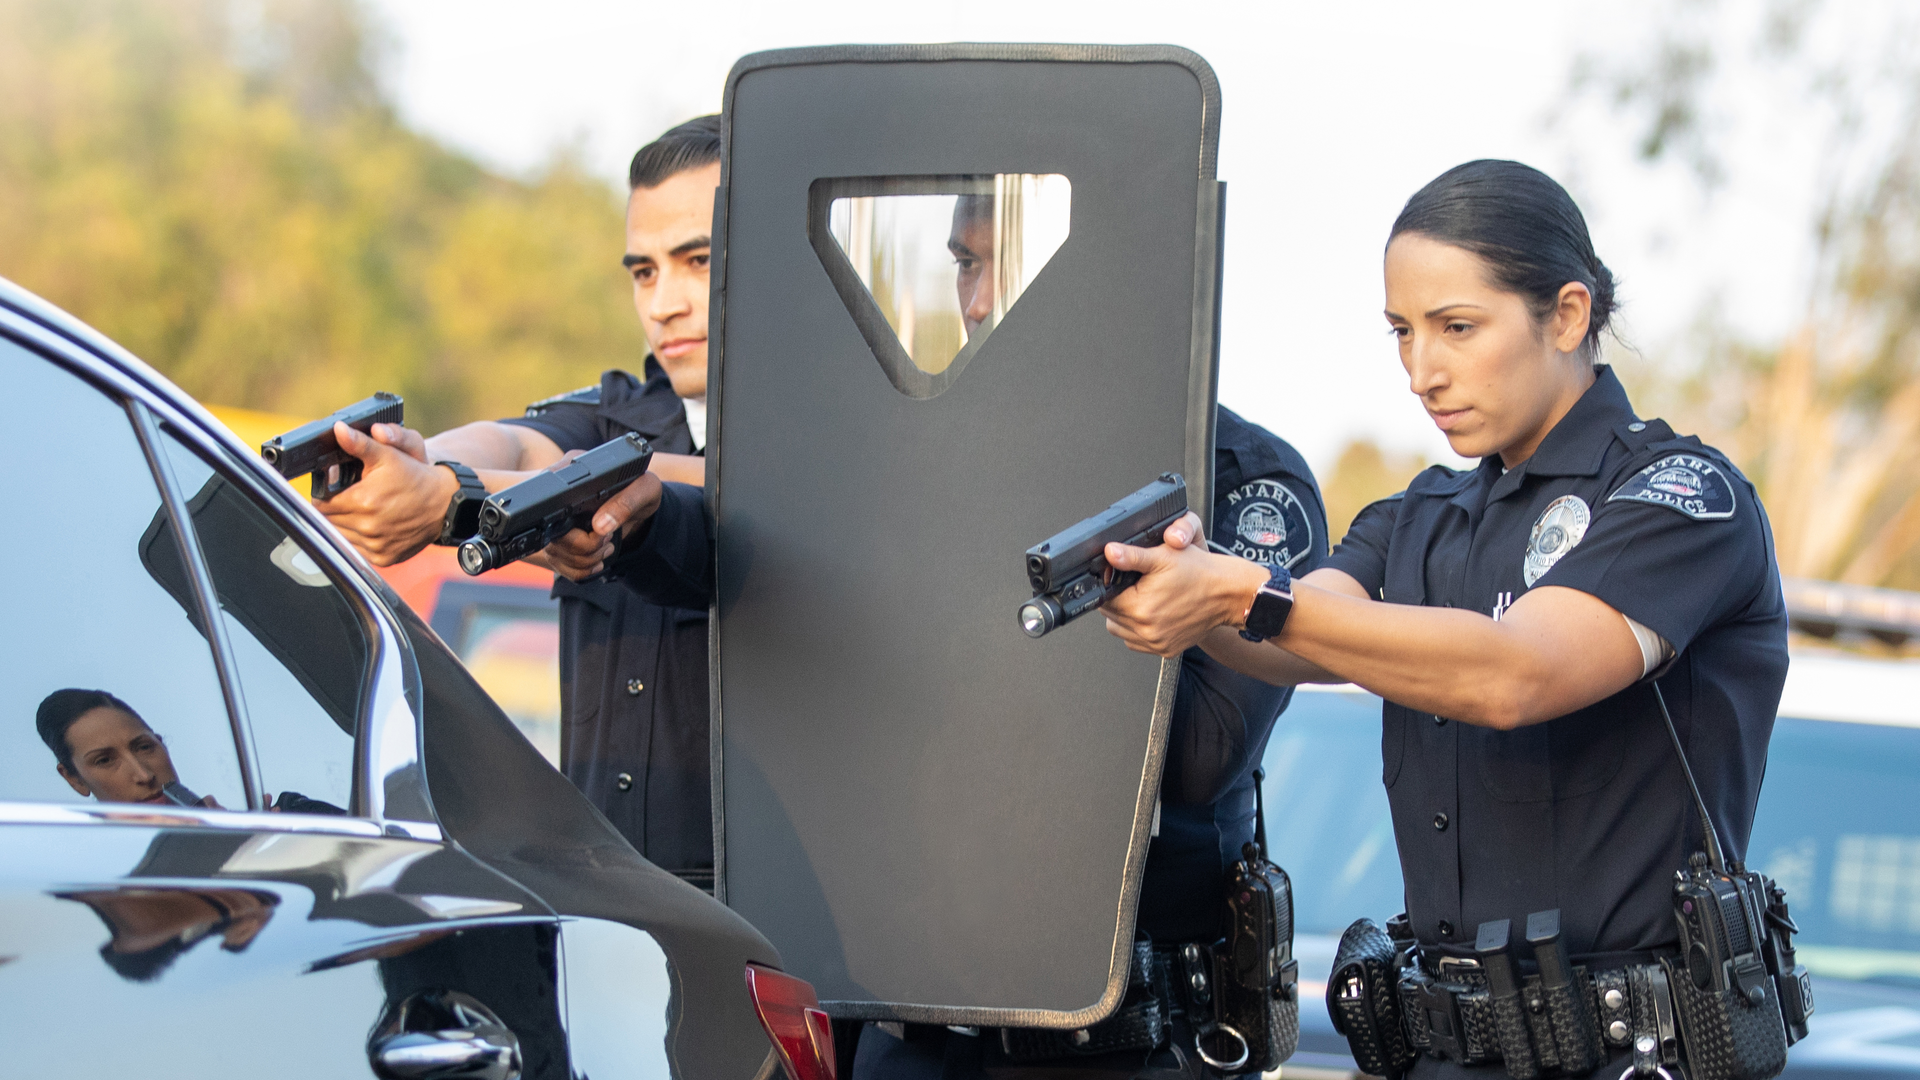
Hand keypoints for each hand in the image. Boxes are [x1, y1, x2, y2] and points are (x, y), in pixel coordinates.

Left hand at [310, 422, 455, 565]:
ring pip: (341, 537)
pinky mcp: (384, 558)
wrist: (444, 502)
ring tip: (363, 511)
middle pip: (329, 521)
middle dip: (335, 509)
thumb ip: (359, 443)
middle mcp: (368, 527)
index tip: (337, 490)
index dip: (325, 494)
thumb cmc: (415, 476)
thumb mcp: (388, 454)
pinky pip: (358, 551)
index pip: (321, 503)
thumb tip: (339, 430)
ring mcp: (376, 546)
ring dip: (346, 526)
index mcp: (363, 501)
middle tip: (352, 498)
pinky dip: (361, 540)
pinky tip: (374, 526)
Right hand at [542, 472, 664, 581]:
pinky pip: (559, 566)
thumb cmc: (641, 491)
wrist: (641, 508)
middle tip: (608, 538)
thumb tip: (600, 525)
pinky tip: (596, 560)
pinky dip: (580, 571)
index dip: (574, 526)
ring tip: (606, 547)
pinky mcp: (558, 543)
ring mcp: (553, 523)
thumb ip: (625, 503)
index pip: (550, 505)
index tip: (601, 530)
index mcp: (570, 475)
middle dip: (585, 547)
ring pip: (554, 555)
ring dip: (585, 561)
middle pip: (552, 536)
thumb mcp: (644, 490)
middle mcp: (555, 498)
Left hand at [1101, 512, 1267, 656]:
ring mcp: (1156, 643)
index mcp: (1140, 608)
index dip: (1109, 585)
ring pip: (1121, 631)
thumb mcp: (1164, 556)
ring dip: (1126, 617)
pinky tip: (1153, 613)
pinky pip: (1138, 642)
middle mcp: (1146, 631)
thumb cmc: (1200, 574)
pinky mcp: (1166, 650)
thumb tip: (1109, 553)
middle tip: (1137, 585)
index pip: (1104, 600)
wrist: (1229, 594)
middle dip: (1118, 600)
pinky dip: (1139, 630)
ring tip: (1145, 598)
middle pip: (1111, 616)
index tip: (1121, 577)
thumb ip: (1131, 556)